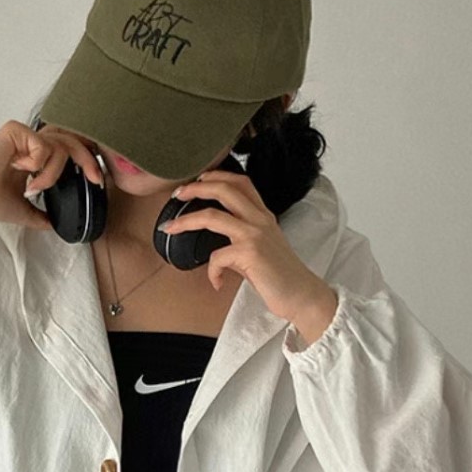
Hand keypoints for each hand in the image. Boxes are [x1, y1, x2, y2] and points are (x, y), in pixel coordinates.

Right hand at [0, 120, 103, 229]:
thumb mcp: (27, 211)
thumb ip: (43, 214)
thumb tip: (57, 226)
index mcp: (37, 156)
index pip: (70, 150)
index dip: (87, 161)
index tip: (97, 180)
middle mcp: (32, 142)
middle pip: (72, 141)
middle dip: (88, 160)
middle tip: (95, 178)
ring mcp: (25, 135)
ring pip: (59, 147)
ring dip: (52, 173)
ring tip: (34, 187)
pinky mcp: (15, 130)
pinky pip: (43, 145)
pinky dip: (37, 163)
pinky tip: (19, 170)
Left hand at [161, 170, 336, 325]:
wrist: (301, 295)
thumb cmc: (281, 277)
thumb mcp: (261, 249)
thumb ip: (241, 241)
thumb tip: (218, 248)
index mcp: (263, 216)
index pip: (241, 182)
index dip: (217, 175)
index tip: (198, 179)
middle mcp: (259, 220)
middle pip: (224, 189)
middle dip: (196, 188)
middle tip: (177, 194)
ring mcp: (255, 235)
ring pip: (212, 216)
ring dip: (186, 221)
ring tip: (170, 228)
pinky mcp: (250, 253)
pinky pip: (216, 257)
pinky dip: (212, 272)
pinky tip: (217, 282)